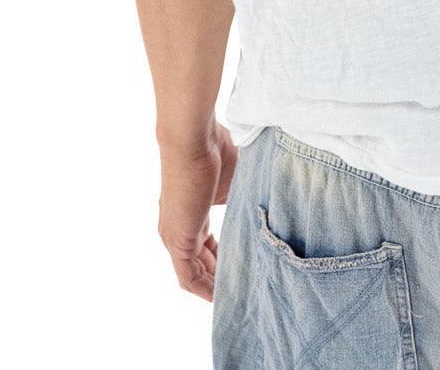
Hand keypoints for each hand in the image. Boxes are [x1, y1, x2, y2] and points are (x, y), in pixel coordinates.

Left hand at [158, 123, 237, 300]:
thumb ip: (240, 198)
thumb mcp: (233, 180)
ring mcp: (176, 235)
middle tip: (241, 288)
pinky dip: (203, 289)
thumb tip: (263, 202)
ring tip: (233, 297)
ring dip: (212, 287)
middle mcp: (180, 228)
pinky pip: (188, 276)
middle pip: (199, 263)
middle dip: (219, 277)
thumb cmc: (214, 149)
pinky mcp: (178, 240)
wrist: (193, 140)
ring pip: (194, 273)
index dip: (222, 259)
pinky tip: (218, 298)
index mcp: (192, 213)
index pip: (206, 245)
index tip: (241, 267)